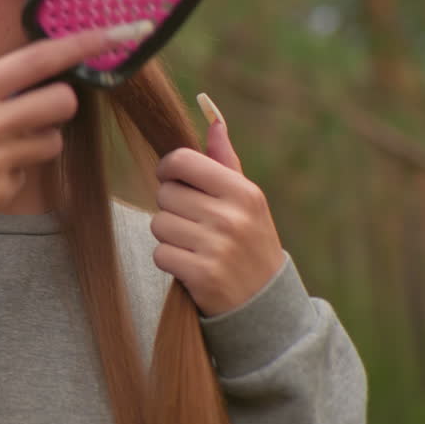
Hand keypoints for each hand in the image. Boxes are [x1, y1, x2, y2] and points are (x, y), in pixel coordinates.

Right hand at [0, 23, 151, 227]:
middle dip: (59, 103)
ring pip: (52, 140)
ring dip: (37, 139)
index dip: (82, 44)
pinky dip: (12, 171)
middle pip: (62, 101)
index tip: (118, 32)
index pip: (38, 59)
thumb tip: (38, 76)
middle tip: (40, 108)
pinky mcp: (2, 191)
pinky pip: (28, 172)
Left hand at [150, 93, 285, 316]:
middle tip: (193, 223)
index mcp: (243, 192)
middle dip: (171, 208)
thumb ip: (226, 162)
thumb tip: (213, 121)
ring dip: (169, 236)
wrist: (265, 302)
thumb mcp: (247, 201)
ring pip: (158, 224)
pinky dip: (169, 260)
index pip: (182, 160)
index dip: (169, 169)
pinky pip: (159, 253)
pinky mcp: (201, 275)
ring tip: (194, 245)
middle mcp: (231, 217)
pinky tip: (191, 265)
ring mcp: (217, 247)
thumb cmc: (250, 241)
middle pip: (165, 194)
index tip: (174, 180)